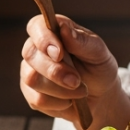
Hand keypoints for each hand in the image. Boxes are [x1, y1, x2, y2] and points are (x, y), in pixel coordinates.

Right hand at [19, 14, 129, 129]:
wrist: (100, 95)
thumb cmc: (98, 67)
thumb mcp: (99, 53)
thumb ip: (83, 41)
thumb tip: (64, 29)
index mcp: (53, 31)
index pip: (36, 27)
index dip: (44, 39)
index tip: (59, 53)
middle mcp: (37, 49)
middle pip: (30, 55)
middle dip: (55, 71)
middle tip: (76, 81)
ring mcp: (30, 71)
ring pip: (32, 79)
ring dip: (60, 89)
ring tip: (80, 90)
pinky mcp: (31, 93)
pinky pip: (37, 99)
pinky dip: (58, 103)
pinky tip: (70, 100)